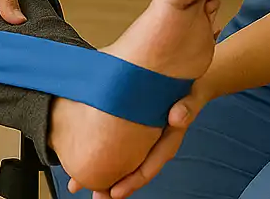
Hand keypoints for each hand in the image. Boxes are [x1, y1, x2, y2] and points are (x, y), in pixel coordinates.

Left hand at [90, 78, 213, 198]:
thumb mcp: (191, 97)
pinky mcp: (133, 126)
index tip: (114, 192)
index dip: (131, 181)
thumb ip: (187, 107)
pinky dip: (101, 150)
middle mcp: (153, 144)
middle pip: (131, 169)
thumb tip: (177, 116)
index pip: (148, 167)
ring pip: (122, 159)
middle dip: (111, 183)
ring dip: (102, 170)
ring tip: (78, 182)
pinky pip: (117, 144)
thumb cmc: (191, 91)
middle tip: (90, 193)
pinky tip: (85, 152)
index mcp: (167, 142)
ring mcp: (143, 138)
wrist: (191, 81)